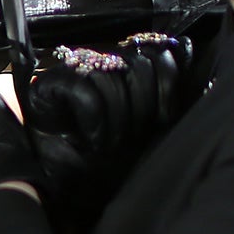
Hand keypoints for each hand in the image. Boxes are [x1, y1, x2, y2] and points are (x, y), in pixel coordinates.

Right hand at [26, 32, 195, 225]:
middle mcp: (101, 61)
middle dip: (144, 109)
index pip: (159, 52)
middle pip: (140, 64)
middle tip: (133, 138)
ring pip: (112, 79)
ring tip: (112, 144)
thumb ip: (168, 87)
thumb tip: (186, 46)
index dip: (168, 87)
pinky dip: (95, 123)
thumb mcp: (150, 125)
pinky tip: (93, 141)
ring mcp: (73, 70)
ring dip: (119, 121)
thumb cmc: (110, 159)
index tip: (163, 120)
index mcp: (127, 65)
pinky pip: (85, 92)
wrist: (67, 187)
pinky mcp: (47, 84)